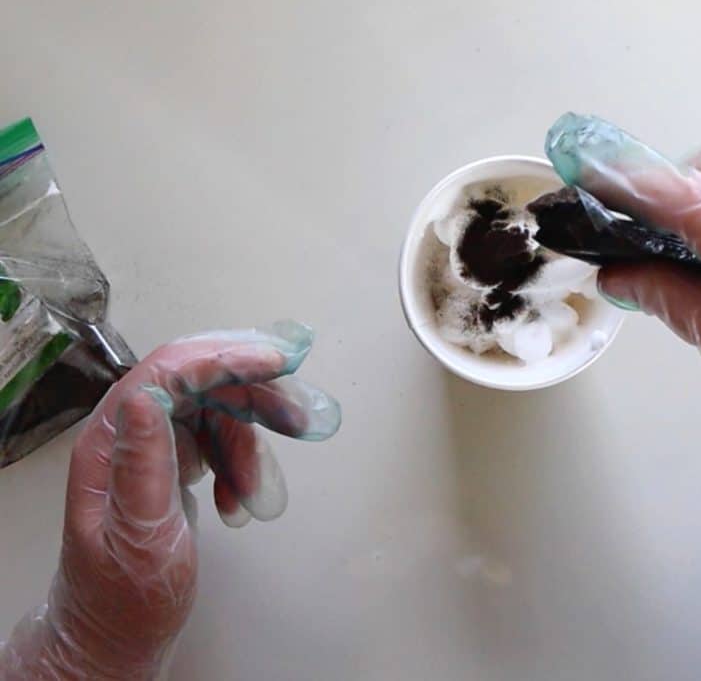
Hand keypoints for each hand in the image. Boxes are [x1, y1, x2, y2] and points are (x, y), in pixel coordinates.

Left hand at [0, 321, 340, 678]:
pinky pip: (222, 445)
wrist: (119, 635)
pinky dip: (242, 468)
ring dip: (250, 447)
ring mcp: (153, 448)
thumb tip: (144, 398)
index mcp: (110, 441)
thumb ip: (141, 464)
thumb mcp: (138, 535)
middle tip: (298, 417)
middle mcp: (130, 434)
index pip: (170, 371)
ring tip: (258, 490)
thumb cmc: (120, 597)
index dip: (225, 357)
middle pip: (203, 385)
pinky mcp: (173, 465)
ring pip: (219, 416)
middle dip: (254, 399)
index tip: (275, 361)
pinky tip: (241, 501)